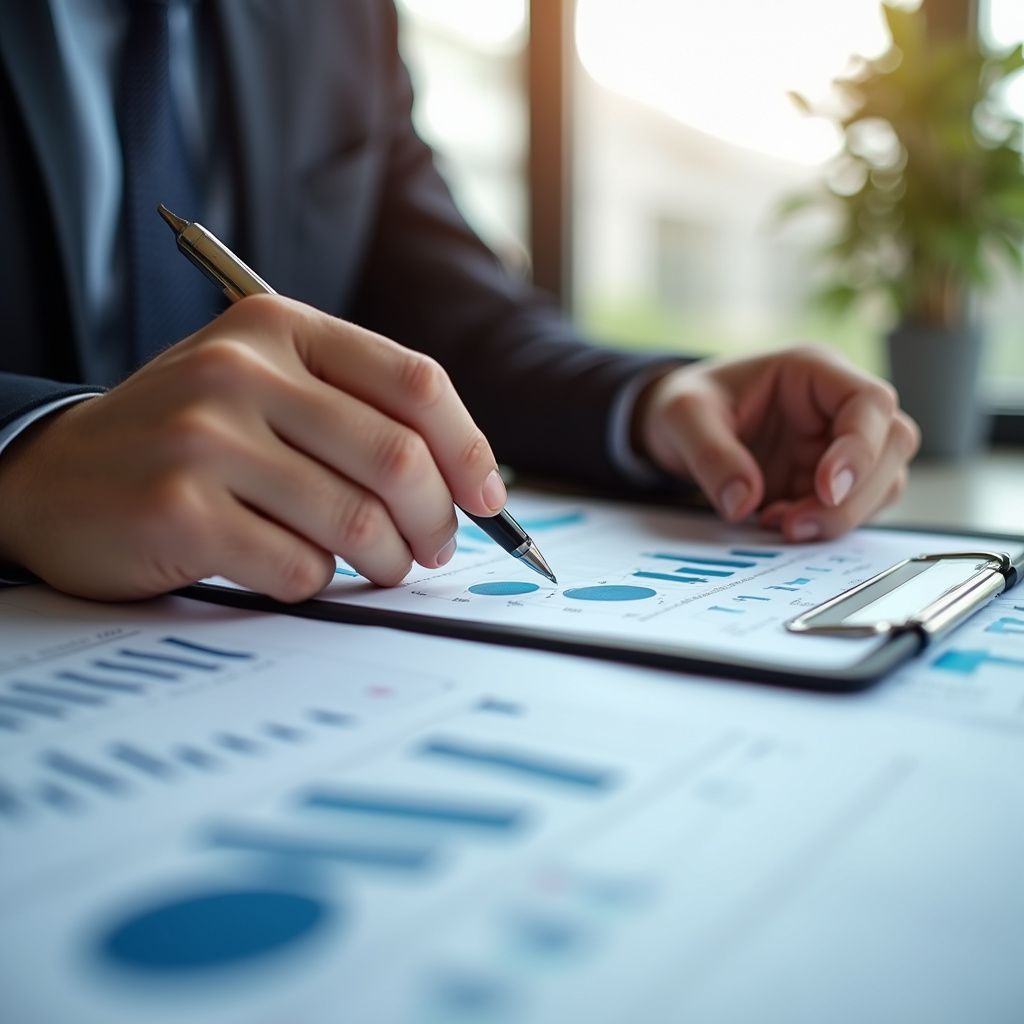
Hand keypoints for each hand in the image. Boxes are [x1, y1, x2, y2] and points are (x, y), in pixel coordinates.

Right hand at [0, 295, 505, 600]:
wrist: (54, 475)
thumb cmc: (186, 438)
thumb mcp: (265, 390)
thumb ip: (356, 413)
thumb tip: (469, 480)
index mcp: (278, 328)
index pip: (414, 383)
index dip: (468, 449)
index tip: (488, 501)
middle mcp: (240, 370)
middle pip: (397, 457)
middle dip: (437, 520)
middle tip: (435, 549)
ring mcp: (204, 437)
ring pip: (356, 520)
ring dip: (386, 561)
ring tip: (381, 567)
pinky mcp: (178, 509)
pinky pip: (299, 565)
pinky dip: (316, 581)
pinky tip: (294, 570)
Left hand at [635, 346, 919, 540]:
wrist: (674, 427)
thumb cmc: (686, 405)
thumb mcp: (682, 418)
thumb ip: (711, 456)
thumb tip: (743, 504)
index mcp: (813, 371)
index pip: (871, 402)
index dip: (861, 448)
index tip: (826, 489)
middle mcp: (837, 405)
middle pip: (893, 445)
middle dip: (855, 496)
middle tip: (796, 524)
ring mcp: (839, 444)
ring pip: (883, 482)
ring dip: (842, 516)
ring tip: (779, 524)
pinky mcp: (829, 480)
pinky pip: (856, 507)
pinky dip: (826, 525)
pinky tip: (779, 523)